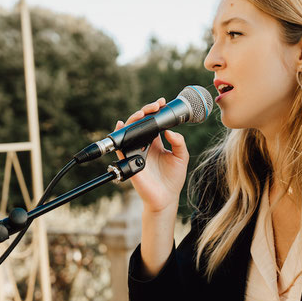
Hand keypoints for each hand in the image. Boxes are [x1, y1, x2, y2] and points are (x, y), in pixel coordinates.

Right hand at [116, 97, 188, 214]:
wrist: (166, 197)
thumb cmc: (173, 178)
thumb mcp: (182, 156)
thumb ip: (179, 142)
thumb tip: (170, 131)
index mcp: (155, 142)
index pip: (152, 122)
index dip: (155, 111)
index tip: (162, 103)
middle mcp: (144, 144)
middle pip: (140, 123)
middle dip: (145, 111)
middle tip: (155, 106)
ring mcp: (136, 151)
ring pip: (130, 130)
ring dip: (133, 119)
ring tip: (142, 113)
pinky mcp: (130, 160)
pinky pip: (121, 145)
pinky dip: (119, 133)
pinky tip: (121, 124)